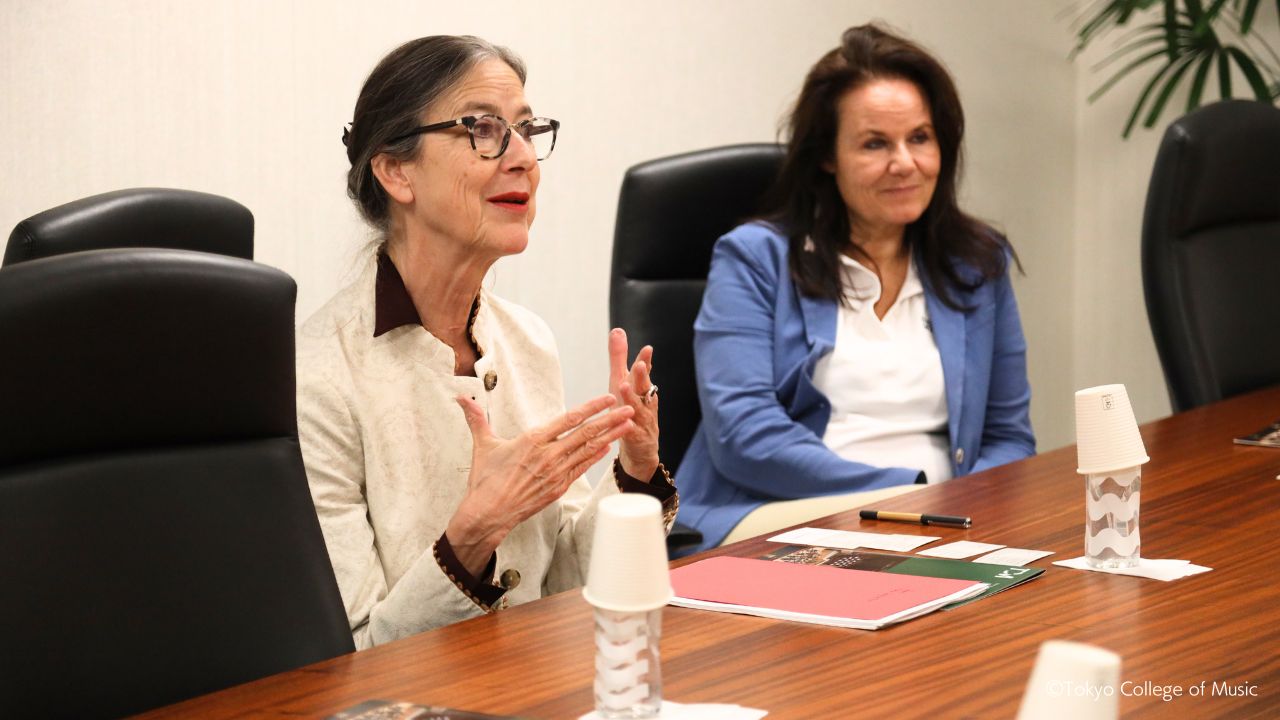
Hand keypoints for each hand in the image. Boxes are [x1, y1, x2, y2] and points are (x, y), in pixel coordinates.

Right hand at [446, 393, 634, 575]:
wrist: (488, 514)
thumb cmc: (485, 480)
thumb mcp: (483, 445)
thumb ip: (477, 419)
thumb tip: (462, 398)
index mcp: (533, 440)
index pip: (568, 419)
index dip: (591, 407)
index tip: (607, 398)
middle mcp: (548, 455)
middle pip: (585, 433)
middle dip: (610, 419)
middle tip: (630, 407)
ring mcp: (555, 473)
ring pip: (588, 450)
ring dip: (610, 436)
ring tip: (628, 425)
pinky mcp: (558, 488)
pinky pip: (581, 468)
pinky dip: (596, 456)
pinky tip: (608, 447)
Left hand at [609, 328, 659, 480]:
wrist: (641, 447)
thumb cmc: (629, 409)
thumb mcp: (622, 382)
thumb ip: (619, 358)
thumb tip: (618, 330)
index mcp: (640, 388)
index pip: (643, 372)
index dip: (645, 361)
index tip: (647, 349)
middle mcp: (644, 402)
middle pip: (644, 388)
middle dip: (641, 376)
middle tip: (638, 365)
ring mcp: (642, 420)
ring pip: (638, 409)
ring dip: (632, 399)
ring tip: (623, 387)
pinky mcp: (636, 438)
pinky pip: (632, 433)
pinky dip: (628, 428)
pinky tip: (624, 422)